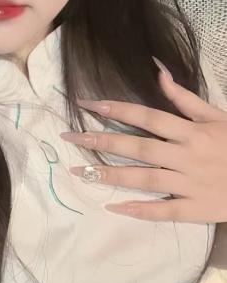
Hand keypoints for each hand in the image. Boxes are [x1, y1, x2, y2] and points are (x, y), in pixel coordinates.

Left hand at [61, 64, 226, 222]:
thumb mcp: (218, 116)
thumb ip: (186, 98)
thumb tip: (158, 72)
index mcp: (192, 131)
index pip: (147, 117)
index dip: (117, 110)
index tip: (87, 105)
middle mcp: (187, 156)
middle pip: (137, 148)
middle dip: (101, 141)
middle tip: (69, 137)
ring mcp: (191, 183)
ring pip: (144, 179)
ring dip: (110, 174)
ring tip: (80, 171)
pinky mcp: (196, 209)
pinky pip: (164, 210)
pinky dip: (139, 210)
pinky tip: (113, 206)